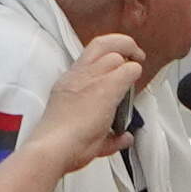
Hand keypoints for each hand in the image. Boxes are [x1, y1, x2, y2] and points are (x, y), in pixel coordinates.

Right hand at [18, 38, 146, 176]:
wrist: (52, 148)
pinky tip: (137, 75)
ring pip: (115, 54)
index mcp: (68, 84)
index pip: (89, 58)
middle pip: (101, 44)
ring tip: (138, 61)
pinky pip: (127, 70)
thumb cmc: (62, 146)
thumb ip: (108, 137)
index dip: (108, 58)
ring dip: (129, 57)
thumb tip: (124, 138)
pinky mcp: (105, 88)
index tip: (119, 67)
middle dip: (122, 44)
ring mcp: (90, 79)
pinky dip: (134, 72)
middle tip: (134, 55)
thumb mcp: (83, 134)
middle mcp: (77, 76)